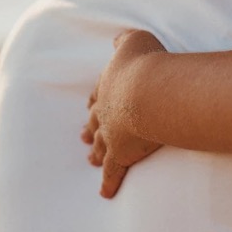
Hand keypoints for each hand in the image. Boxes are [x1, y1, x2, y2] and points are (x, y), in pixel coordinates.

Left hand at [81, 29, 166, 197]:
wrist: (149, 90)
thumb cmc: (146, 63)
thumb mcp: (135, 40)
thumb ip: (124, 40)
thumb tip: (117, 39)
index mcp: (108, 85)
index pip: (98, 94)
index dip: (96, 100)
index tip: (91, 106)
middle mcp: (105, 110)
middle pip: (94, 122)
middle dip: (89, 128)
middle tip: (83, 136)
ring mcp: (111, 134)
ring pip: (99, 146)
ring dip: (95, 152)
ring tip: (90, 159)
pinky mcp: (121, 154)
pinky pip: (112, 172)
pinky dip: (108, 182)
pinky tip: (105, 193)